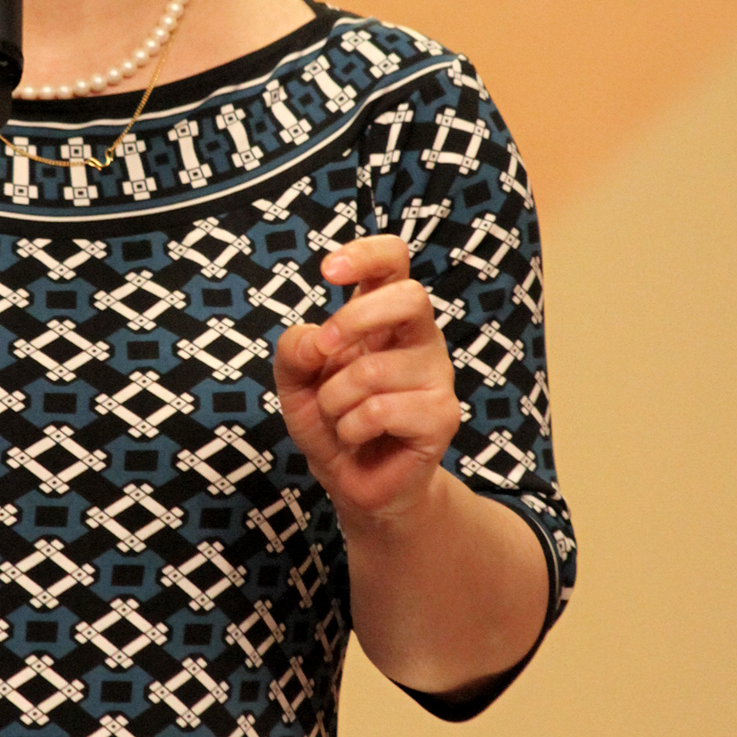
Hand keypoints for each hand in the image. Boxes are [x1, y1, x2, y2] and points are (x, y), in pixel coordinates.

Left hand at [273, 235, 460, 531]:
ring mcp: (437, 376)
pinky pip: (380, 410)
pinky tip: (357, 437)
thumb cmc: (331, 421)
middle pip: (409, 296)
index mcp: (386, 316)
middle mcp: (419, 337)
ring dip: (335, 400)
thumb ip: (294, 352)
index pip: (394, 260)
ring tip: (340, 418)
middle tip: (323, 351)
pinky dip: (350, 428)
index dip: (366, 254)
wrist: (354, 482)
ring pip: (373, 370)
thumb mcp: (295, 382)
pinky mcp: (443, 416)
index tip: (329, 271)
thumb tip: (315, 341)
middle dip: (353, 320)